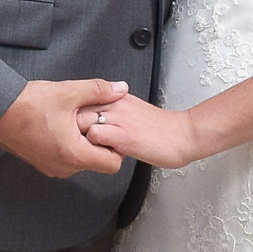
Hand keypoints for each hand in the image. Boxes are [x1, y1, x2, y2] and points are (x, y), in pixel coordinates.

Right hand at [0, 79, 129, 178]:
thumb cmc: (29, 104)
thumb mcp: (69, 92)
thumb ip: (99, 91)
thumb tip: (121, 89)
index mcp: (74, 155)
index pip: (113, 164)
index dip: (117, 145)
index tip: (110, 126)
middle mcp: (63, 168)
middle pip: (97, 162)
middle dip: (99, 141)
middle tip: (92, 119)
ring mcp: (51, 167)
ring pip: (80, 160)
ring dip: (83, 142)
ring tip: (74, 119)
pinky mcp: (41, 163)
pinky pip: (65, 158)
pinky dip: (69, 144)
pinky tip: (61, 124)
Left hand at [80, 93, 205, 169]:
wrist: (183, 135)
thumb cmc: (160, 129)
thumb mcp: (132, 110)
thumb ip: (112, 110)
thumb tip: (93, 116)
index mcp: (116, 97)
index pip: (82, 97)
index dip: (72, 114)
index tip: (70, 127)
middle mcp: (114, 103)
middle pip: (76, 108)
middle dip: (70, 126)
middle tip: (73, 141)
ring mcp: (118, 119)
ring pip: (81, 120)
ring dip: (78, 137)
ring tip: (85, 150)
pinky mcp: (123, 135)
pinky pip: (94, 136)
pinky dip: (91, 147)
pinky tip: (98, 155)